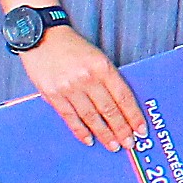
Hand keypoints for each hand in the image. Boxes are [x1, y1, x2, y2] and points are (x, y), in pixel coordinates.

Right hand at [20, 27, 145, 147]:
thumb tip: (122, 105)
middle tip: (130, 143)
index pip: (123, 97)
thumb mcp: (97, 56)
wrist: (41, 37)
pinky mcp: (52, 95)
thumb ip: (108, 78)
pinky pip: (70, 117)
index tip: (141, 130)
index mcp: (102, 67)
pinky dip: (80, 131)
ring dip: (104, 134)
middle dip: (121, 129)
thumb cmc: (72, 47)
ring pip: (91, 117)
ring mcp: (69, 88)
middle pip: (109, 110)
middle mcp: (87, 78)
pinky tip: (89, 140)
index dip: (134, 116)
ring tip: (114, 145)